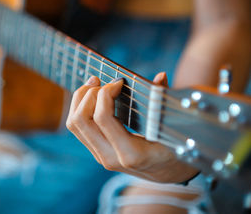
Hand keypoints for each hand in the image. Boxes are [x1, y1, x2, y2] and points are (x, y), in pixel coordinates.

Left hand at [66, 73, 198, 182]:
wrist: (169, 174)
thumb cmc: (176, 149)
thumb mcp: (172, 128)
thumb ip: (163, 102)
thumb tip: (160, 76)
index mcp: (131, 153)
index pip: (103, 118)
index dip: (106, 93)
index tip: (120, 82)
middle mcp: (110, 157)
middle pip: (80, 120)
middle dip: (87, 94)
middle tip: (101, 80)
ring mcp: (101, 156)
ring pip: (74, 124)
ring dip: (80, 100)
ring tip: (94, 83)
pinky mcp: (98, 151)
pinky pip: (79, 128)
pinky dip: (81, 108)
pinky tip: (93, 95)